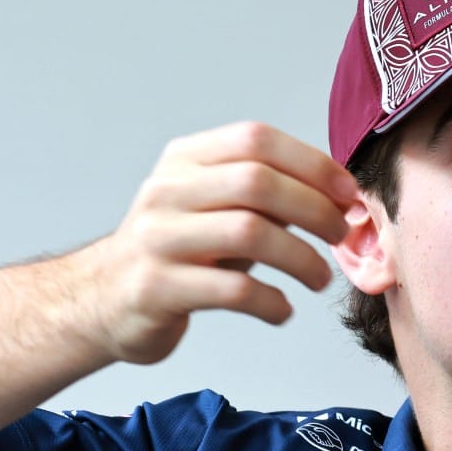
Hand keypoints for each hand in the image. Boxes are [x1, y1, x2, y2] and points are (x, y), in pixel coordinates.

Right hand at [88, 122, 360, 365]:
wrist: (103, 298)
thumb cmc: (181, 249)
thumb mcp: (217, 207)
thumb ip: (268, 193)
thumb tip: (343, 195)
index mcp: (185, 160)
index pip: (256, 139)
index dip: (313, 164)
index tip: (348, 194)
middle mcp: (166, 191)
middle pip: (257, 183)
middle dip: (315, 208)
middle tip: (340, 235)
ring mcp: (157, 239)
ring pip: (249, 233)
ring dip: (301, 258)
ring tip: (319, 278)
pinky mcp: (155, 288)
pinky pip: (232, 290)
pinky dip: (271, 302)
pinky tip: (282, 310)